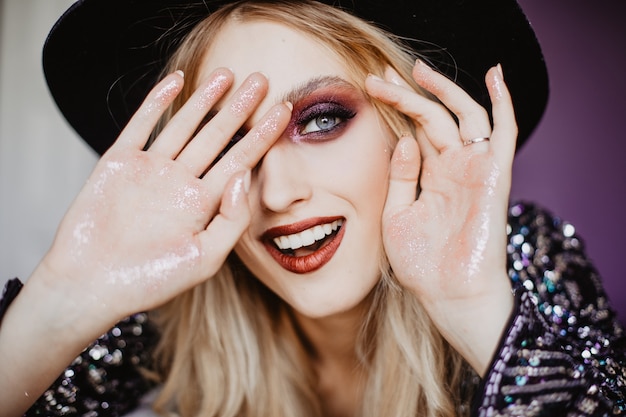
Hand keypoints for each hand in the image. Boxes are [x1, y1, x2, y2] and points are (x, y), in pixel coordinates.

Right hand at [36, 68, 291, 326]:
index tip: (286, 111)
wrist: (90, 285)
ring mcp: (151, 171)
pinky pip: (142, 125)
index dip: (263, 136)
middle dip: (239, 108)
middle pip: (217, 137)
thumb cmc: (149, 281)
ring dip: (204, 99)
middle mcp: (181, 183)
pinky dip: (157, 102)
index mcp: (204, 204)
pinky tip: (177, 81)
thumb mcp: (204, 259)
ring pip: (184, 126)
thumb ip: (232, 220)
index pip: (241, 161)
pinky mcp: (119, 163)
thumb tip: (245, 176)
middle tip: (262, 79)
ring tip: (226, 73)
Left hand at [365, 61, 515, 373]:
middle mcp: (453, 166)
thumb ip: (400, 176)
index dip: (395, 106)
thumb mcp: (396, 216)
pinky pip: (504, 131)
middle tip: (379, 77)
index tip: (371, 86)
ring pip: (463, 115)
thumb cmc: (423, 263)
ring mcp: (474, 168)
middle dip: (407, 94)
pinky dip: (503, 102)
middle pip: (433, 117)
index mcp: (430, 175)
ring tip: (416, 72)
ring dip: (442, 90)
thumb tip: (404, 138)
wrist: (449, 294)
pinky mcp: (494, 174)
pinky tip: (495, 75)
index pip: (414, 129)